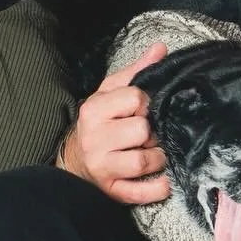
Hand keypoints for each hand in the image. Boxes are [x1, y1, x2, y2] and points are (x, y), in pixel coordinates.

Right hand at [58, 42, 170, 204]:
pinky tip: (165, 181)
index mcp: (94, 109)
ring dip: (158, 158)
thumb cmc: (100, 123)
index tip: (145, 109)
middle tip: (150, 135)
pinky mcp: (110, 190)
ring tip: (155, 154)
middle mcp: (94, 138)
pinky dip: (158, 188)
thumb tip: (161, 48)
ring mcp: (101, 166)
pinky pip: (140, 192)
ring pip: (144, 161)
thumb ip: (135, 72)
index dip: (147, 103)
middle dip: (153, 133)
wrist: (76, 160)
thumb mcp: (110, 93)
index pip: (135, 98)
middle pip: (142, 130)